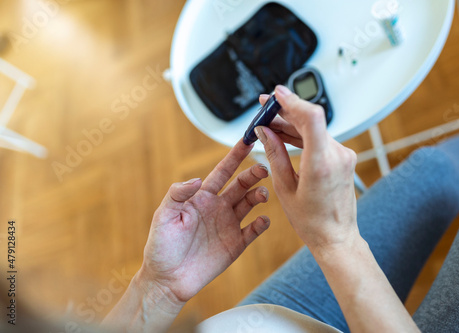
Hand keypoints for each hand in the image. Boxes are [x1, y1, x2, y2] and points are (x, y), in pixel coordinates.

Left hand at [139, 140, 269, 305]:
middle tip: (263, 169)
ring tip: (262, 195)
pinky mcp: (236, 244)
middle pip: (241, 185)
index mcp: (201, 198)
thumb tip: (197, 179)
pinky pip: (253, 231)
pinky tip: (263, 220)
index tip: (248, 140)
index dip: (235, 157)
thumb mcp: (163, 216)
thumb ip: (177, 194)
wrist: (167, 279)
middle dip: (253, 174)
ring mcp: (228, 225)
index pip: (222, 172)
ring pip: (250, 204)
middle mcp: (218, 207)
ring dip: (259, 196)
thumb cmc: (161, 246)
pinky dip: (261, 224)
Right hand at [256, 86, 357, 255]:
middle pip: (311, 119)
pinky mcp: (343, 158)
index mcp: (321, 164)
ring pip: (315, 128)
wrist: (336, 237)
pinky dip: (303, 133)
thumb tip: (264, 131)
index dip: (292, 101)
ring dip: (292, 122)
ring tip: (269, 122)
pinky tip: (285, 133)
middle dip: (286, 110)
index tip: (275, 95)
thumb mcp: (285, 188)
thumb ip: (274, 154)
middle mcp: (337, 156)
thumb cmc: (312, 221)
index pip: (311, 118)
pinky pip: (321, 138)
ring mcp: (343, 156)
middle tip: (264, 108)